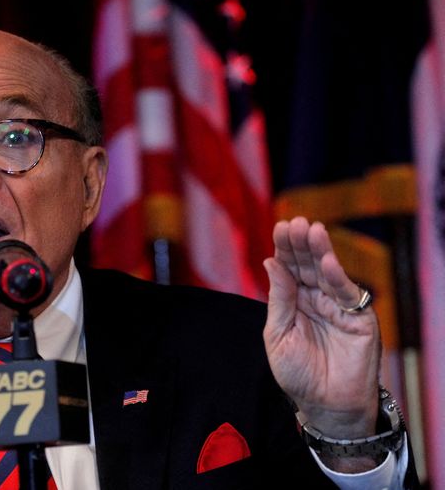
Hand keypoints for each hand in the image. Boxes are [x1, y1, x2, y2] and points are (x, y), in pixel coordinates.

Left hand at [263, 217, 381, 469]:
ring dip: (320, 251)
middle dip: (301, 243)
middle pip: (307, 264)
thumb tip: (270, 262)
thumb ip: (278, 299)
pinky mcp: (358, 318)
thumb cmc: (297, 374)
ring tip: (312, 230)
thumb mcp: (278, 334)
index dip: (285, 248)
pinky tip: (326, 261)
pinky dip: (337, 277)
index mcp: (293, 301)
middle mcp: (315, 298)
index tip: (281, 226)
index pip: (289, 268)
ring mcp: (337, 306)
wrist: (324, 405)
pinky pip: (347, 294)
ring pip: (328, 273)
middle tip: (295, 223)